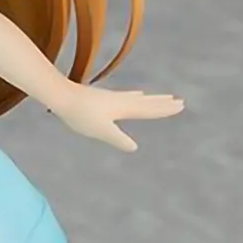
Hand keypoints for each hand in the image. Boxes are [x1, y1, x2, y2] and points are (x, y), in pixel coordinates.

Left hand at [50, 83, 184, 152]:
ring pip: (138, 98)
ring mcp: (113, 98)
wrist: (62, 96)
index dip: (164, 109)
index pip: (149, 110)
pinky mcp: (105, 97)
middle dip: (163, 103)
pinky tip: (136, 95)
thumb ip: (118, 139)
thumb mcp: (101, 131)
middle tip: (179, 101)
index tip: (180, 106)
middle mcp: (122, 101)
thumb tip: (134, 147)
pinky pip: (128, 96)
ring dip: (152, 99)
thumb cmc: (81, 115)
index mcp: (124, 109)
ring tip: (163, 97)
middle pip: (147, 102)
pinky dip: (136, 96)